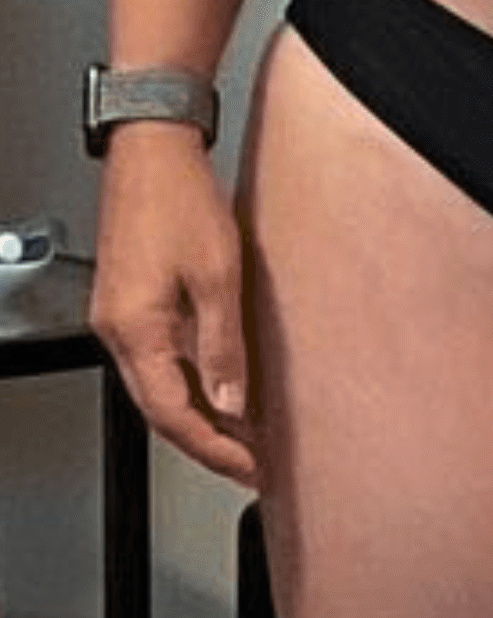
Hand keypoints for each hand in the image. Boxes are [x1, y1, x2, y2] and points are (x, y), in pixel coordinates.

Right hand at [88, 129, 258, 486]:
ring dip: (199, 415)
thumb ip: (224, 346)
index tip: (249, 467)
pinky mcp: (130, 303)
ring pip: (158, 387)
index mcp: (135, 330)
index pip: (173, 416)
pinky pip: (157, 360)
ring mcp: (119, 317)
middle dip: (206, 442)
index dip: (214, 449)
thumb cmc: (180, 199)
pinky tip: (219, 388)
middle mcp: (118, 330)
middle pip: (161, 410)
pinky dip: (189, 383)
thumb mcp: (218, 277)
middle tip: (250, 463)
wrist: (152, 150)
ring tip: (243, 435)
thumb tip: (232, 402)